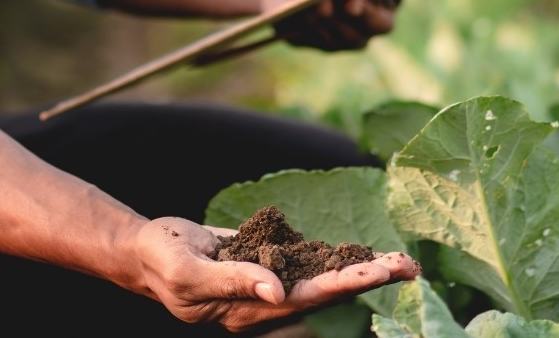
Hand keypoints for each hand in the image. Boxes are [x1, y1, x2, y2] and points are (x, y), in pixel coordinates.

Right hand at [130, 217, 418, 331]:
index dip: (347, 282)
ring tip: (402, 260)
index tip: (380, 271)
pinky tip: (363, 252)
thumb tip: (278, 287)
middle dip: (370, 277)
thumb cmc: (162, 262)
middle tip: (412, 266)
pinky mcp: (267, 261)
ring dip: (361, 266)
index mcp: (252, 307)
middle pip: (329, 289)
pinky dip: (337, 256)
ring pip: (325, 275)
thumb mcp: (189, 271)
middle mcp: (269, 299)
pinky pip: (308, 260)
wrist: (147, 253)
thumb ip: (233, 279)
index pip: (310, 295)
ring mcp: (270, 282)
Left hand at [259, 0, 400, 51]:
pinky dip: (310, 30)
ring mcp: (352, 35)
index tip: (351, 3)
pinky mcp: (326, 45)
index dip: (374, 0)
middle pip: (378, 27)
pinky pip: (323, 43)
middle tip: (327, 7)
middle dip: (355, 17)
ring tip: (307, 6)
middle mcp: (373, 16)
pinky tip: (296, 15)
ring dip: (328, 21)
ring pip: (350, 38)